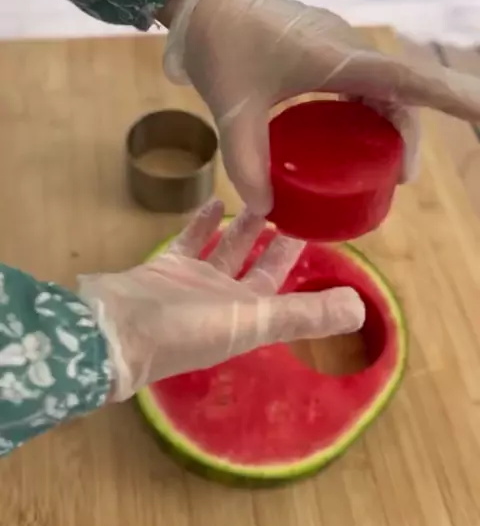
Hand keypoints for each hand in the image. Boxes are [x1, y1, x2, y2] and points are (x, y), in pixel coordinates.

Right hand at [78, 200, 363, 400]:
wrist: (115, 332)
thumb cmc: (185, 330)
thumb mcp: (254, 321)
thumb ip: (304, 314)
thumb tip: (361, 309)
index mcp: (247, 315)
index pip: (281, 282)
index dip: (296, 256)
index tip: (314, 223)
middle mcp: (223, 301)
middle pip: (254, 263)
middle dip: (273, 236)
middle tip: (291, 199)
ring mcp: (192, 284)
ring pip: (223, 249)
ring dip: (241, 224)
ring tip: (259, 194)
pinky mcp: (164, 269)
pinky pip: (189, 242)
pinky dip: (203, 223)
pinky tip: (215, 201)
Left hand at [164, 0, 479, 213]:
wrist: (202, 1)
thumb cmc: (221, 46)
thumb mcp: (232, 112)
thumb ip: (247, 163)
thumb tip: (265, 210)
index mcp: (338, 58)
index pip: (410, 81)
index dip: (454, 98)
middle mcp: (348, 48)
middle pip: (402, 90)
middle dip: (412, 132)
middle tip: (401, 178)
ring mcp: (337, 45)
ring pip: (383, 86)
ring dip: (391, 123)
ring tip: (383, 166)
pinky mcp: (324, 48)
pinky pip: (362, 81)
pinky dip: (369, 110)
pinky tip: (352, 137)